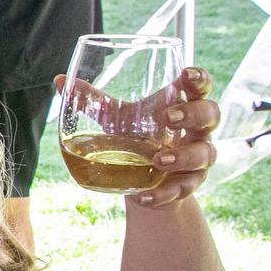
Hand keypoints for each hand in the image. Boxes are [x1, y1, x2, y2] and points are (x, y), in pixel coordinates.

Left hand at [56, 66, 218, 206]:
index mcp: (183, 105)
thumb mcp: (115, 119)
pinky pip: (184, 189)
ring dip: (183, 156)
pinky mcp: (190, 184)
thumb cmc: (135, 137)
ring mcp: (198, 157)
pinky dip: (164, 193)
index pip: (200, 86)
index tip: (187, 74)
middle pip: (210, 114)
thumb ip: (93, 101)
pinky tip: (143, 196)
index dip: (199, 78)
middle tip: (168, 118)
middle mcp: (197, 129)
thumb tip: (59, 80)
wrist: (143, 179)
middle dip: (193, 114)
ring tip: (158, 160)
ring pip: (205, 153)